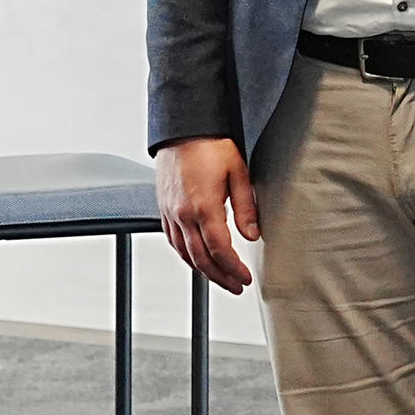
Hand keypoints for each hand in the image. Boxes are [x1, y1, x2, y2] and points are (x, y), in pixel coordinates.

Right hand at [154, 137, 257, 294]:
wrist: (183, 127)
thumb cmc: (210, 144)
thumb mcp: (239, 172)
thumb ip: (246, 207)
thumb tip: (251, 235)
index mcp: (203, 206)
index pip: (220, 250)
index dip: (234, 269)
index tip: (245, 278)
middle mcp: (182, 213)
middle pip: (201, 258)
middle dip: (220, 277)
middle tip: (236, 287)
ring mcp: (170, 212)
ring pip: (184, 253)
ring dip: (203, 271)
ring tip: (220, 278)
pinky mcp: (163, 207)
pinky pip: (173, 240)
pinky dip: (186, 255)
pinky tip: (196, 258)